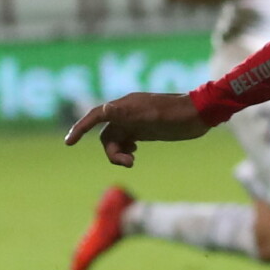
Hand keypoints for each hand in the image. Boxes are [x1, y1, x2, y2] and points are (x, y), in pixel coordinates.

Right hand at [64, 91, 209, 166]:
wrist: (200, 114)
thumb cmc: (177, 114)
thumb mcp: (152, 115)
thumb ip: (129, 113)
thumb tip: (104, 109)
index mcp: (125, 106)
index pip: (95, 116)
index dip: (80, 128)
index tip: (69, 142)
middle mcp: (126, 113)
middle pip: (106, 134)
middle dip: (111, 151)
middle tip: (129, 163)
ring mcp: (135, 122)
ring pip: (115, 139)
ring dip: (118, 153)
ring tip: (132, 161)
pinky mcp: (144, 130)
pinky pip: (125, 140)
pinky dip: (125, 150)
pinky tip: (134, 155)